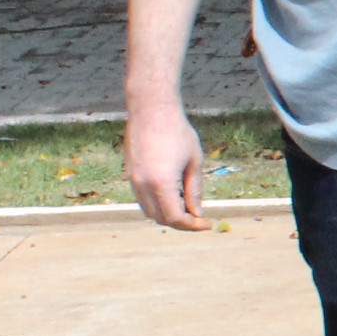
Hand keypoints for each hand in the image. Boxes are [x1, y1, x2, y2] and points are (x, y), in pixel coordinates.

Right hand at [125, 104, 209, 230]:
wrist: (151, 109)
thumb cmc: (178, 132)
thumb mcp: (194, 162)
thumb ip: (194, 191)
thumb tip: (197, 213)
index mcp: (161, 183)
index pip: (175, 218)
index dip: (192, 226)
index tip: (207, 224)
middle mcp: (143, 185)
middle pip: (161, 219)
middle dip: (181, 223)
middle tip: (199, 218)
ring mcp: (133, 180)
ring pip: (149, 212)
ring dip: (167, 215)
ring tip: (187, 207)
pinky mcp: (130, 174)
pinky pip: (142, 200)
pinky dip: (157, 205)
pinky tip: (173, 197)